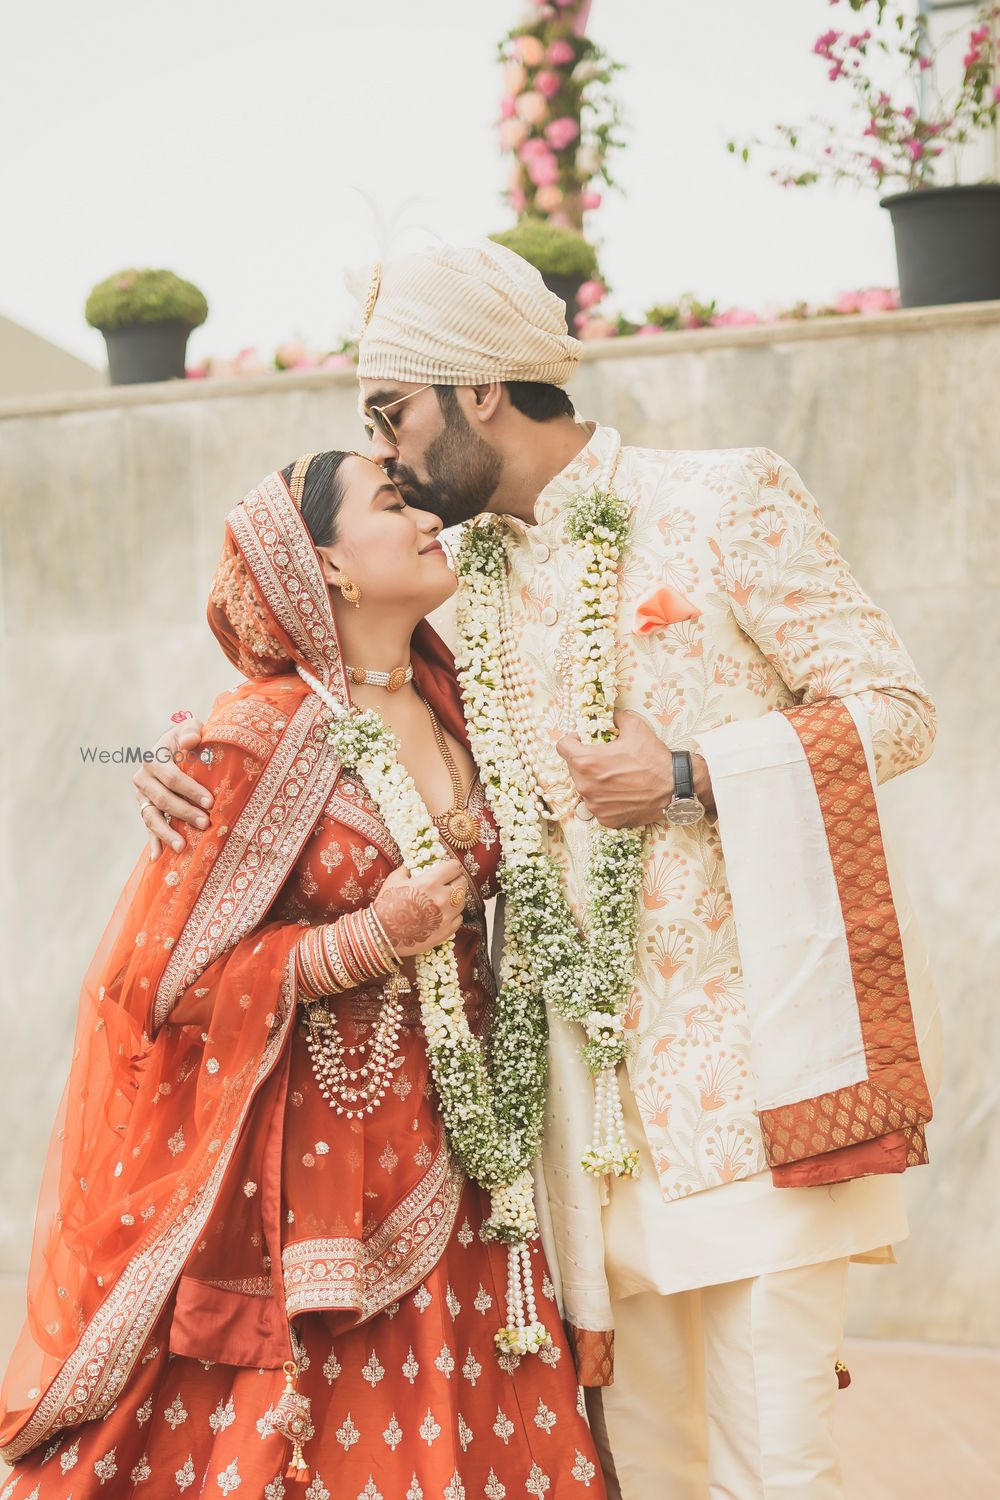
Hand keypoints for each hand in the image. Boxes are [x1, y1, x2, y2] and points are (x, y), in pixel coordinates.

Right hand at [133, 719, 209, 858]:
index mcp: (154, 758)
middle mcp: (143, 778)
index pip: (172, 777)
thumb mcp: (191, 727)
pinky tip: (156, 858)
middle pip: (162, 799)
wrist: (176, 746)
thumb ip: (191, 730)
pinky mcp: (145, 808)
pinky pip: (147, 827)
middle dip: (184, 813)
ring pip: (151, 816)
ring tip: (182, 847)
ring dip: (166, 833)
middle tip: (205, 824)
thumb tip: (191, 741)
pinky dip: (152, 842)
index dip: (190, 790)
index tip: (210, 802)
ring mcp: (142, 795)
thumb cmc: (189, 738)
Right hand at [373, 859, 468, 956]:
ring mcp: (447, 916)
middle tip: (446, 883)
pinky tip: (442, 914)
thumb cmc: (386, 905)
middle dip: (455, 881)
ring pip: (462, 901)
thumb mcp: (394, 880)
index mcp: (430, 882)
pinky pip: (459, 918)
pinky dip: (453, 915)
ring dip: (455, 898)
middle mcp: (443, 898)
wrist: (382, 935)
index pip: (455, 867)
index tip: (447, 869)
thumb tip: (414, 865)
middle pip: (462, 883)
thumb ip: (408, 869)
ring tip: (443, 899)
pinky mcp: (447, 931)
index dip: (451, 866)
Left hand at [555, 710, 714, 827]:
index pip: (562, 747)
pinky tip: (623, 793)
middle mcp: (585, 786)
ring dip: (596, 781)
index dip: (573, 740)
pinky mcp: (605, 819)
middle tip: (607, 758)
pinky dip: (607, 799)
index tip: (584, 741)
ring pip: (586, 788)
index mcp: (586, 761)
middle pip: (574, 768)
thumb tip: (608, 713)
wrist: (674, 788)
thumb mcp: (634, 727)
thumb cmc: (654, 758)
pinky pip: (598, 806)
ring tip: (617, 777)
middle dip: (586, 761)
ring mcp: (594, 805)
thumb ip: (614, 717)